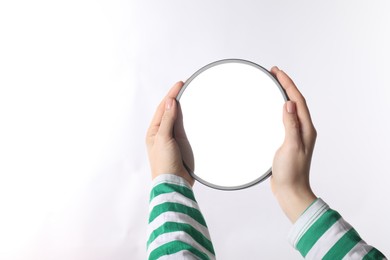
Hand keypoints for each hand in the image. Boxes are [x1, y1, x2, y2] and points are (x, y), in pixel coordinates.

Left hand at [146, 81, 194, 185]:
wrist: (174, 183)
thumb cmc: (164, 164)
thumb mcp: (163, 139)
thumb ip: (167, 120)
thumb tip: (170, 102)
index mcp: (154, 131)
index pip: (163, 108)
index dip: (171, 94)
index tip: (180, 84)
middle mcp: (162, 134)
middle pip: (170, 111)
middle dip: (176, 98)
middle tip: (186, 86)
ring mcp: (172, 140)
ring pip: (178, 120)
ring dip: (183, 109)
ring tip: (190, 97)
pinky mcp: (182, 146)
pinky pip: (185, 129)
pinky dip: (189, 121)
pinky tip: (194, 117)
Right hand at [270, 67, 316, 222]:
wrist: (289, 191)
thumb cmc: (291, 172)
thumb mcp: (291, 147)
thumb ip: (291, 125)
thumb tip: (290, 103)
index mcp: (306, 129)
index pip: (298, 100)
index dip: (288, 84)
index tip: (277, 72)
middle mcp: (302, 130)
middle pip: (295, 101)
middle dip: (285, 85)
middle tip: (274, 73)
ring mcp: (295, 135)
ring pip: (290, 109)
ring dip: (282, 95)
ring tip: (272, 85)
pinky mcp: (287, 140)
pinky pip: (284, 118)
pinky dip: (277, 108)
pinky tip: (270, 109)